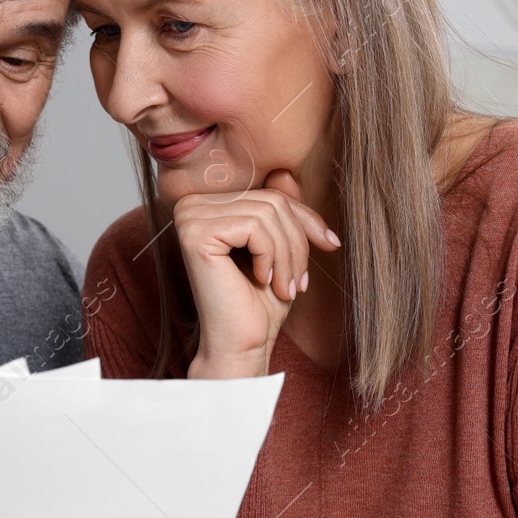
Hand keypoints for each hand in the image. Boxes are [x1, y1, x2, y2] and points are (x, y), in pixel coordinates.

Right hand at [172, 170, 339, 378]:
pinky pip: (255, 226)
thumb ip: (278, 210)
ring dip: (289, 255)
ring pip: (268, 213)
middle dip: (298, 242)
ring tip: (287, 287)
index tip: (329, 245)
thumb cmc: (258, 303)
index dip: (305, 220)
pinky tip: (263, 281)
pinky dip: (271, 256)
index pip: (271, 194)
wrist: (240, 345)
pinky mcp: (195, 233)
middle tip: (300, 282)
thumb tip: (285, 172)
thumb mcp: (280, 249)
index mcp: (207, 206)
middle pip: (272, 201)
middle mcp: (191, 205)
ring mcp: (189, 216)